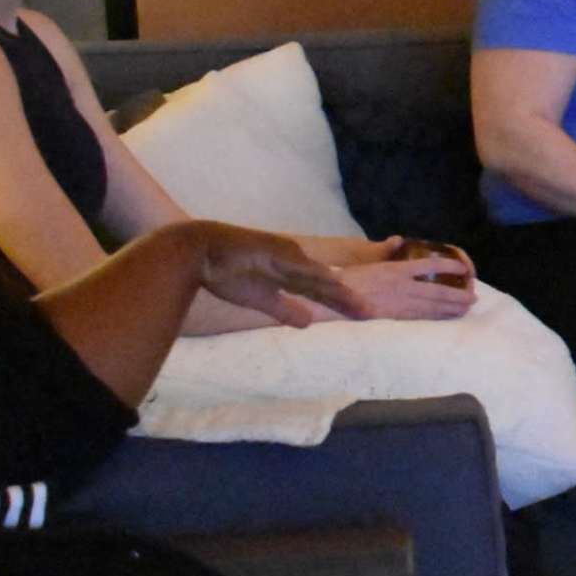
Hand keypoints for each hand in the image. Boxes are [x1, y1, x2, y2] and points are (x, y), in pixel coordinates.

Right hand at [189, 223, 358, 327]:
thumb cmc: (227, 273)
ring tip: (362, 306)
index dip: (343, 304)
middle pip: (327, 286)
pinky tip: (335, 282)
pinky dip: (318, 276)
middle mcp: (295, 264)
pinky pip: (300, 268)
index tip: (364, 316)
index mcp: (291, 275)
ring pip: (320, 278)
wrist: (200, 252)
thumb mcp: (261, 300)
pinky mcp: (275, 253)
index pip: (323, 292)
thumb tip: (309, 324)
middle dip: (350, 301)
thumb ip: (284, 310)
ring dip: (341, 292)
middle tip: (374, 314)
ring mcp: (287, 256)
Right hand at [327, 250, 475, 321]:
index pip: (430, 265)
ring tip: (467, 309)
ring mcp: (399, 303)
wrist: (333, 297)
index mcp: (396, 269)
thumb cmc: (349, 278)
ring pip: (432, 307)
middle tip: (474, 298)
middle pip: (437, 291)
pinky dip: (436, 318)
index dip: (449, 266)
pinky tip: (447, 319)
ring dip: (452, 308)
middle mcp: (402, 286)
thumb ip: (388, 253)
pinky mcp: (394, 317)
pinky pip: (420, 318)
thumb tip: (398, 240)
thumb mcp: (371, 262)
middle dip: (457, 295)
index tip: (464, 269)